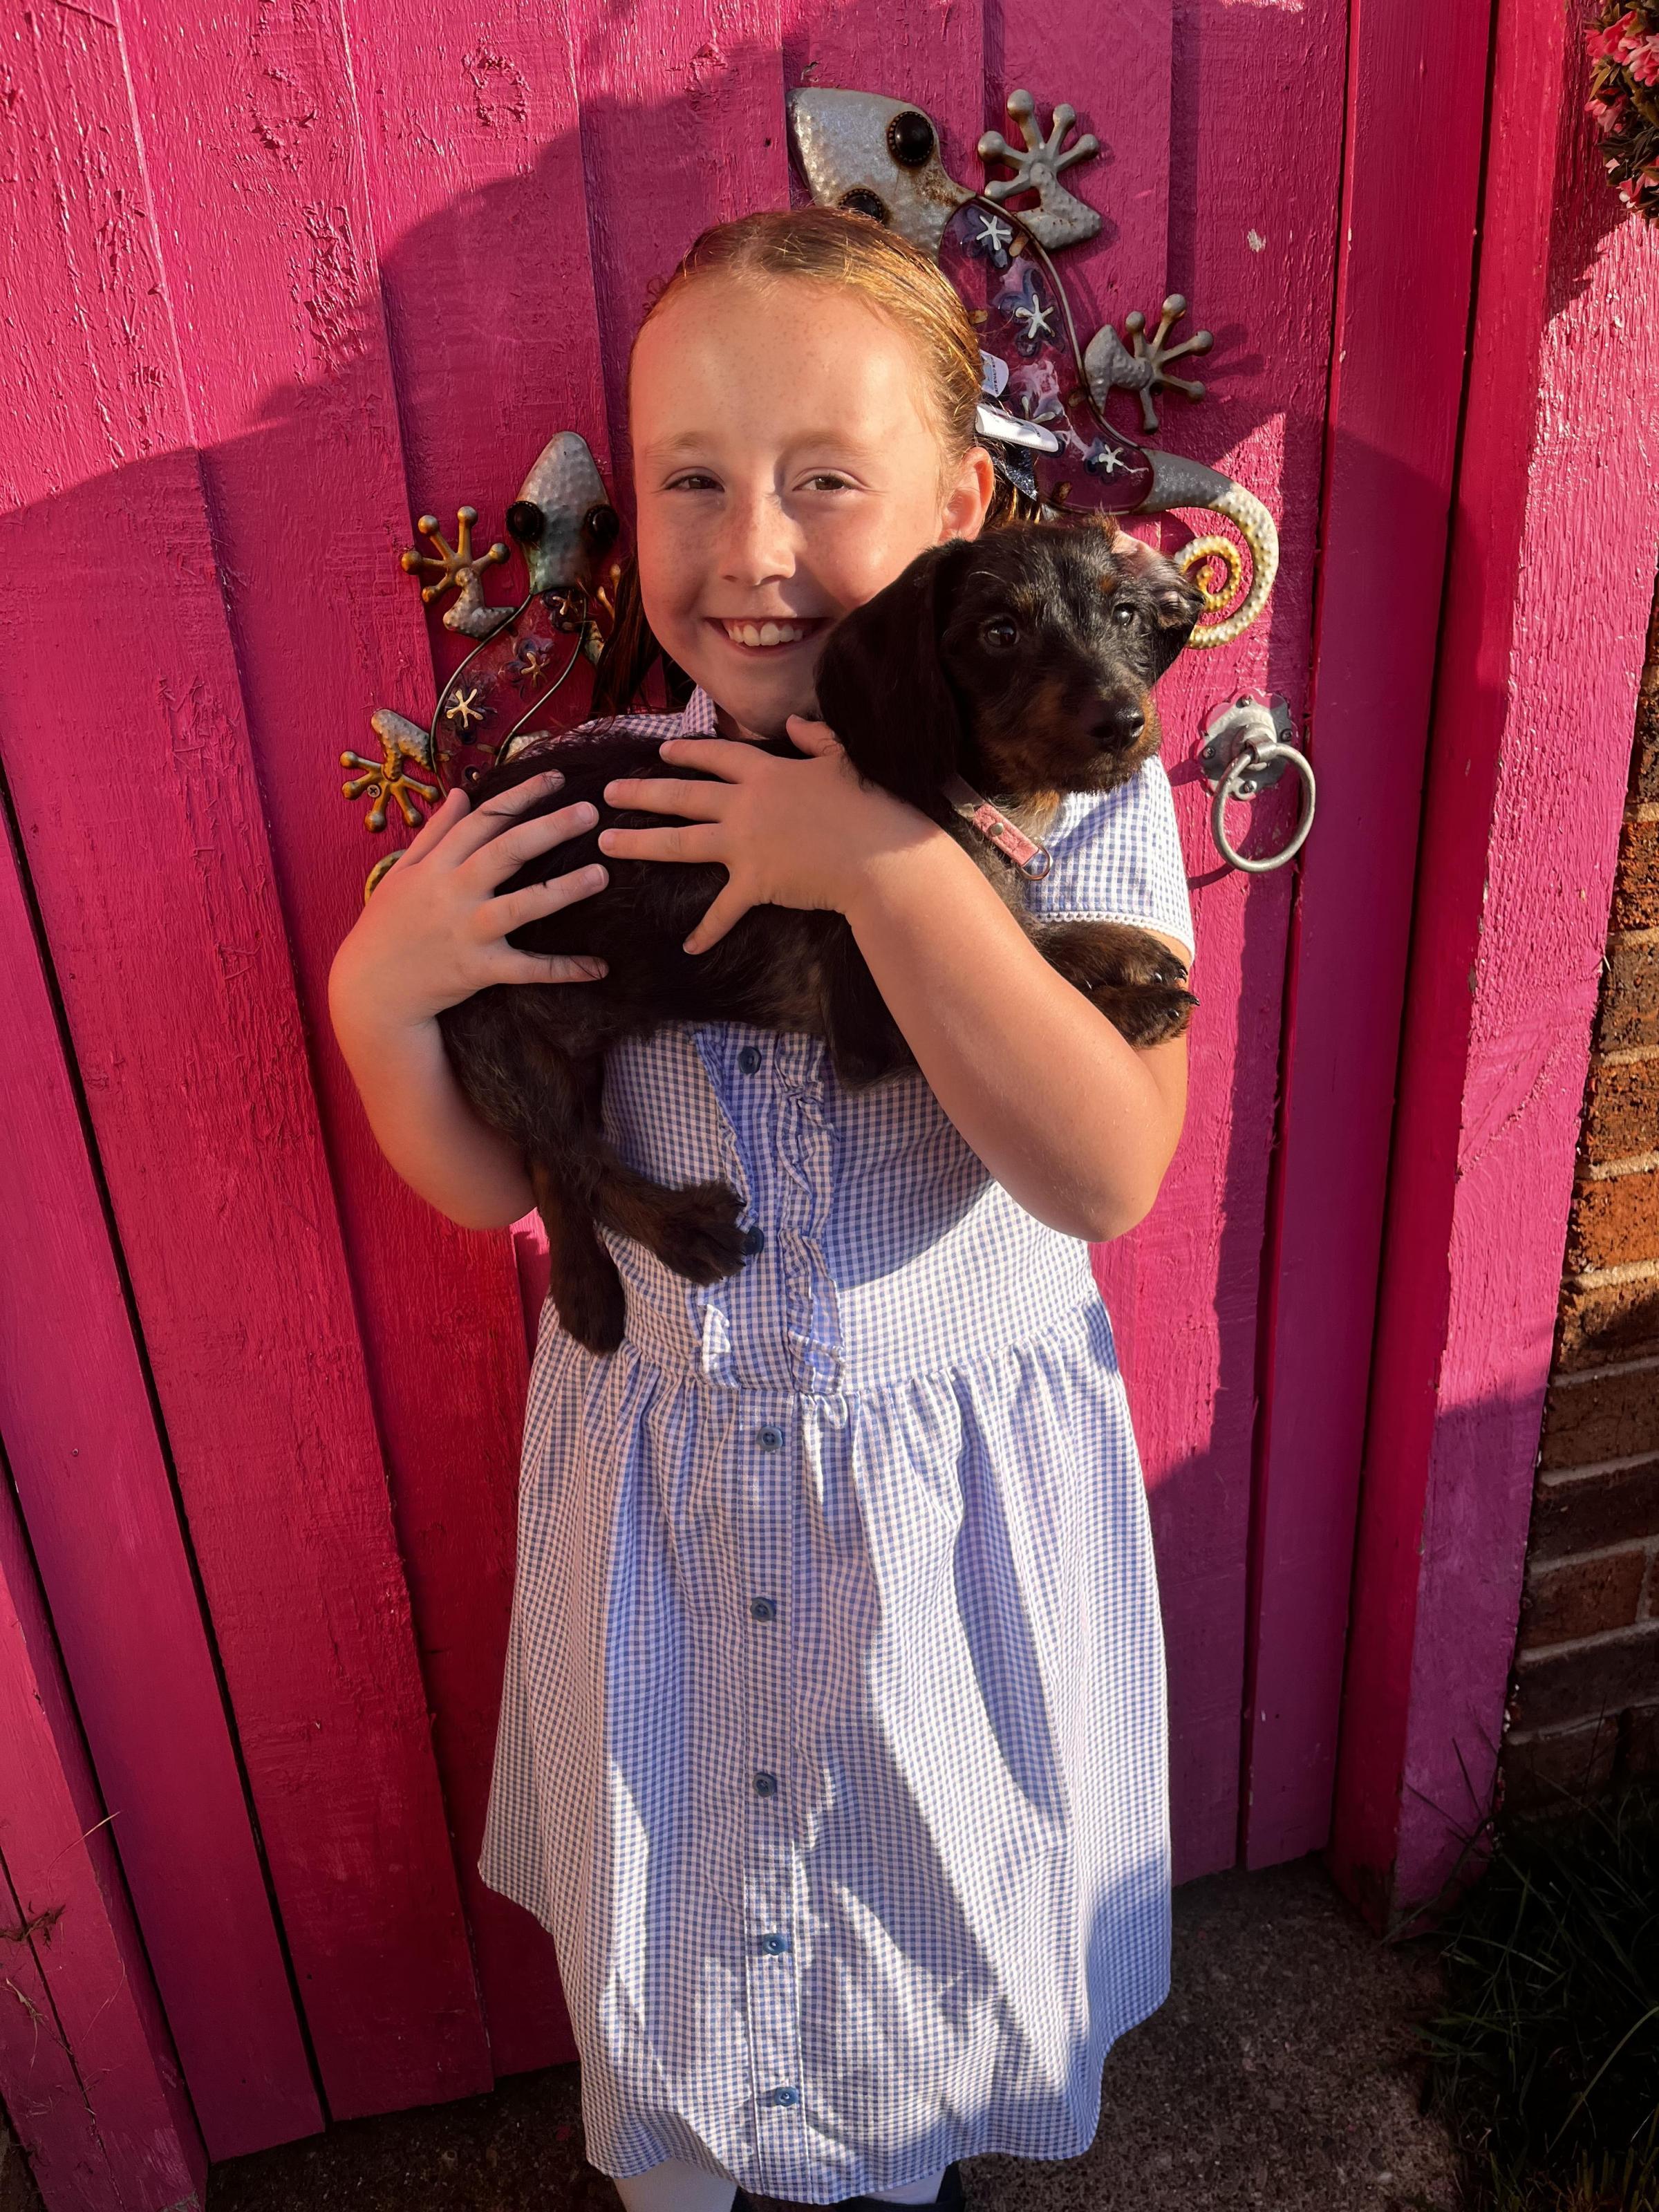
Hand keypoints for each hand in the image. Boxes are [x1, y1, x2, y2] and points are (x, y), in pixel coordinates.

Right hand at [327, 769, 609, 1040]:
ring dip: (563, 891)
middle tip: (590, 810)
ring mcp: (468, 932)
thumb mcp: (402, 873)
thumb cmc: (387, 926)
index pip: (483, 820)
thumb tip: (459, 793)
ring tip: (601, 874)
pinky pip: (527, 969)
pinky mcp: (479, 970)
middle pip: (506, 852)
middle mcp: (453, 893)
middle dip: (549, 828)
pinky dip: (563, 969)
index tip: (556, 778)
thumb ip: (434, 833)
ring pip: (521, 906)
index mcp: (436, 866)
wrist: (370, 990)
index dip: (520, 796)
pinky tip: (599, 967)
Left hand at [598, 715, 939, 951]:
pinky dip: (707, 931)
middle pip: (682, 796)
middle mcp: (745, 805)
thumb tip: (796, 722)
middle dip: (641, 793)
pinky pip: (723, 910)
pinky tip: (688, 946)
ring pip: (680, 842)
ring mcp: (745, 845)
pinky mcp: (754, 883)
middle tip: (608, 795)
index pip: (716, 756)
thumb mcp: (843, 757)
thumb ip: (816, 737)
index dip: (687, 753)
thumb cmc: (869, 804)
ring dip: (640, 843)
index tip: (661, 752)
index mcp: (766, 772)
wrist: (880, 855)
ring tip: (606, 843)